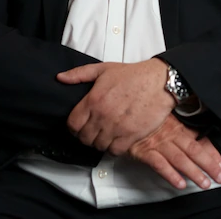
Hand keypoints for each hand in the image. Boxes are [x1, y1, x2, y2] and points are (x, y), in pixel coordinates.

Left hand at [57, 58, 175, 154]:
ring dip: (101, 142)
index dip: (74, 127)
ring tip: (107, 134)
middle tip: (95, 131)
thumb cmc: (133, 75)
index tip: (81, 126)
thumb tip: (61, 78)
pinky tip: (118, 139)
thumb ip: (79, 74)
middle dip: (87, 136)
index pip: (72, 125)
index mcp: (93, 100)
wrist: (159, 81)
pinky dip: (114, 148)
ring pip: (99, 146)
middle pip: (84, 138)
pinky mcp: (131, 136)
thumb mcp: (103, 69)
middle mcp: (102, 116)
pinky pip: (115, 151)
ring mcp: (116, 127)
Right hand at [128, 114, 220, 189]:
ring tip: (204, 183)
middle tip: (220, 177)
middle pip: (194, 150)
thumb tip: (201, 134)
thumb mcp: (167, 117)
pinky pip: (159, 164)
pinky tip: (180, 183)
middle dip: (209, 165)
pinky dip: (170, 174)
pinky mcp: (144, 151)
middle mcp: (171, 134)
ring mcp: (158, 143)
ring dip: (193, 172)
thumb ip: (183, 125)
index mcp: (179, 125)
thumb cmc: (147, 118)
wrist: (124, 116)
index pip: (200, 139)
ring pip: (180, 159)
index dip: (213, 153)